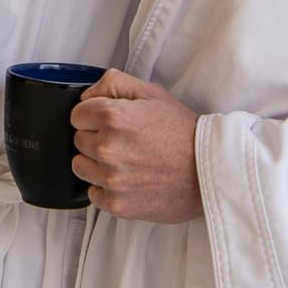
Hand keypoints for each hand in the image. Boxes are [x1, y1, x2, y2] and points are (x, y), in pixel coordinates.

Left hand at [71, 69, 203, 222]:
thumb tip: (87, 96)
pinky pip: (93, 193)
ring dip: (97, 164)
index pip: (77, 115)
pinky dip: (105, 188)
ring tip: (125, 161)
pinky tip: (127, 180)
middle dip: (96, 138)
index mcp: (113, 116)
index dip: (94, 116)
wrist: (210, 170)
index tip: (110, 122)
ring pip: (81, 167)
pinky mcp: (117, 203)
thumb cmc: (183, 132)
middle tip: (125, 142)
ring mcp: (111, 178)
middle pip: (78, 140)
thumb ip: (113, 84)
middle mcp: (107, 148)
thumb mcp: (152, 93)